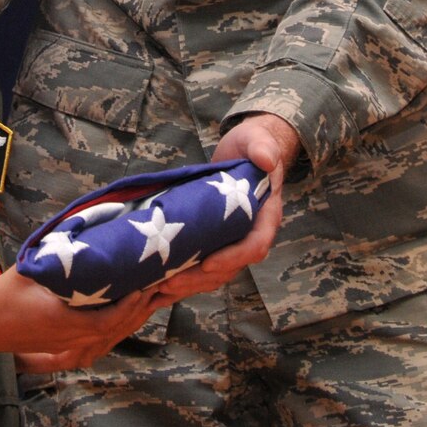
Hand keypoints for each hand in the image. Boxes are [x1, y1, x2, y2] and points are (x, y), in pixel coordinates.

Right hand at [0, 270, 159, 372]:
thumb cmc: (2, 298)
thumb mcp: (29, 270)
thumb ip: (55, 256)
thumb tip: (79, 232)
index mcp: (64, 320)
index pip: (107, 318)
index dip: (129, 305)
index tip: (144, 287)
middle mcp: (70, 337)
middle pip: (113, 330)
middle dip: (137, 311)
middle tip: (155, 289)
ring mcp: (66, 345)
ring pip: (107, 339)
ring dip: (128, 322)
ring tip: (146, 302)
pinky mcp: (61, 348)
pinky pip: (95, 345)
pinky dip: (113, 334)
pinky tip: (122, 324)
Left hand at [148, 112, 300, 303]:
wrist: (247, 149)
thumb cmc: (253, 144)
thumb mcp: (258, 140)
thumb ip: (264, 148)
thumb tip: (266, 160)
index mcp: (266, 215)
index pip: (255, 245)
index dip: (233, 258)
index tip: (208, 263)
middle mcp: (252, 233)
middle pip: (231, 267)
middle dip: (201, 278)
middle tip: (170, 282)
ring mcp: (234, 239)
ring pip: (216, 272)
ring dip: (190, 282)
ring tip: (160, 286)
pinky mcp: (217, 240)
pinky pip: (204, 265)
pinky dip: (186, 276)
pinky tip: (160, 282)